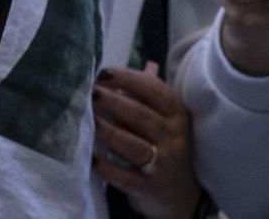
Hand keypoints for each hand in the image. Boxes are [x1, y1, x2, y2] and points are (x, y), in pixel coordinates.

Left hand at [92, 63, 204, 218]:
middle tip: (90, 93)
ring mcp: (163, 165)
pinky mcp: (148, 188)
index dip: (128, 79)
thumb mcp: (162, 120)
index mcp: (177, 115)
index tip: (103, 73)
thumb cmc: (162, 145)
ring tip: (88, 119)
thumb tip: (105, 81)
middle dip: (114, 102)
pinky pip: (123, 176)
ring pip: (133, 146)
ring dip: (108, 131)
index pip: (156, 91)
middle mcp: (174, 138)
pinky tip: (90, 156)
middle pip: (142, 116)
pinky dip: (105, 166)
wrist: (181, 194)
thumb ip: (141, 100)